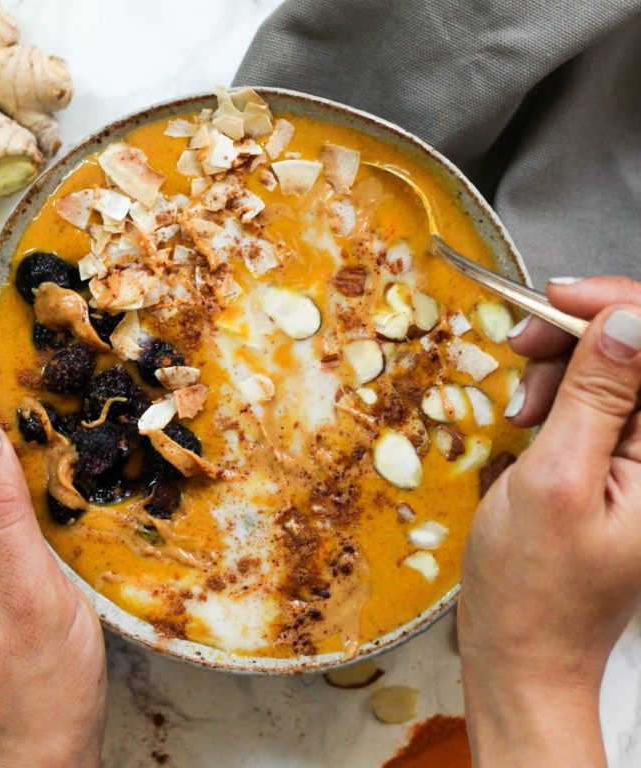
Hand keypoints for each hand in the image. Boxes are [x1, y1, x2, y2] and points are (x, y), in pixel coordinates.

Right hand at [459, 277, 640, 767]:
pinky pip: (599, 399)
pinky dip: (559, 394)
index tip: (555, 298)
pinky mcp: (622, 462)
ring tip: (521, 408)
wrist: (524, 645)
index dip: (618, 304)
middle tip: (521, 349)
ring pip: (616, 369)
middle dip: (581, 336)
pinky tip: (530, 419)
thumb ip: (594, 398)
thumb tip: (626, 319)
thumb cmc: (533, 583)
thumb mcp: (555, 480)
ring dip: (562, 367)